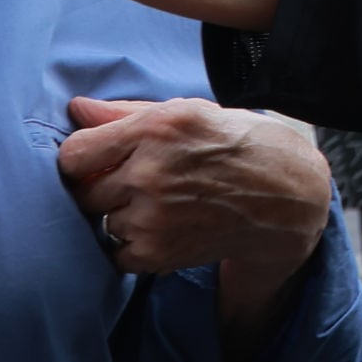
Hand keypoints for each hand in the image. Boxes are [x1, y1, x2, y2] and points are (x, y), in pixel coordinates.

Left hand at [60, 96, 330, 284]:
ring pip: (101, 221)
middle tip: (135, 183)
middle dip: (102, 187)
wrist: (287, 196)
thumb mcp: (191, 113)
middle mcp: (151, 172)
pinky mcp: (158, 252)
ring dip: (122, 216)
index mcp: (157, 128)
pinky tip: (164, 227)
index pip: (74, 153)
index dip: (83, 157)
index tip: (99, 160)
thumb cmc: (238, 145)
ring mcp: (153, 216)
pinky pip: (116, 252)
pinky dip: (133, 244)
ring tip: (160, 204)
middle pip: (83, 191)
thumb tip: (76, 108)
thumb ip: (127, 113)